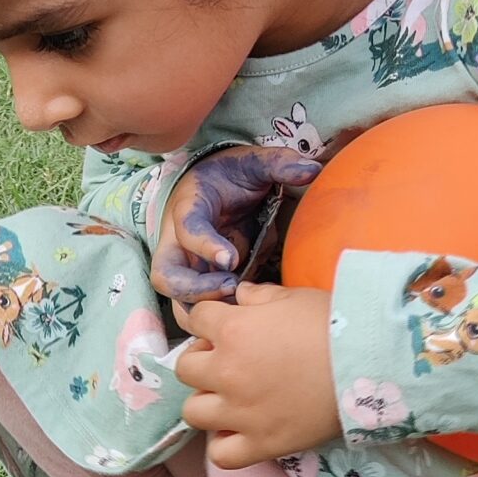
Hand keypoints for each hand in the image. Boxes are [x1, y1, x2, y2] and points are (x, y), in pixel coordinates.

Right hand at [153, 143, 324, 302]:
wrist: (217, 184)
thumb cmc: (231, 174)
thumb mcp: (253, 162)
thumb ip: (279, 163)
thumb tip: (311, 169)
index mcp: (189, 206)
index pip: (186, 229)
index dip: (205, 246)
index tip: (231, 260)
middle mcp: (178, 241)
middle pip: (166, 277)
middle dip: (195, 290)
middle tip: (232, 286)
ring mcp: (188, 265)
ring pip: (178, 300)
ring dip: (204, 308)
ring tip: (240, 304)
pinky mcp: (202, 281)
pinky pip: (200, 308)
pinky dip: (218, 314)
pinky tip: (246, 310)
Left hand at [174, 281, 341, 467]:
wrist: (372, 363)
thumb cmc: (336, 324)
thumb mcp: (295, 297)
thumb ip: (260, 296)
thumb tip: (240, 294)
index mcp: (233, 330)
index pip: (197, 319)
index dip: (209, 321)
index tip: (223, 326)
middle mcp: (227, 372)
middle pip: (186, 368)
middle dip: (203, 361)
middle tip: (227, 361)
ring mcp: (240, 412)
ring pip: (193, 412)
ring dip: (207, 403)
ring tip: (229, 399)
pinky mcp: (261, 444)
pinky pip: (220, 455)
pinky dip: (224, 445)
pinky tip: (239, 432)